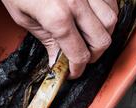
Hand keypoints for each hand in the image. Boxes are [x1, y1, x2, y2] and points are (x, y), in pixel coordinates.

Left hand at [2, 0, 117, 78]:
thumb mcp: (24, 19)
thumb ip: (47, 40)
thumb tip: (57, 60)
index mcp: (57, 16)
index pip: (79, 53)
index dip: (78, 69)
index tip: (74, 73)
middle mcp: (77, 2)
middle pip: (101, 40)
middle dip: (94, 56)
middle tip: (82, 59)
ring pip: (111, 20)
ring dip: (103, 35)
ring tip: (89, 40)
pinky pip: (111, 1)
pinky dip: (107, 14)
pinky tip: (94, 20)